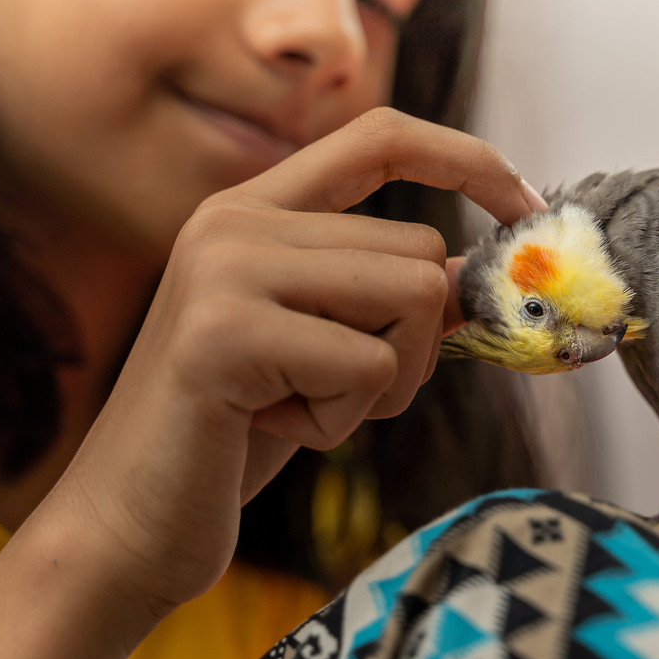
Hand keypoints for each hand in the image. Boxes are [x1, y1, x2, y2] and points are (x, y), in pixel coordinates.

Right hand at [58, 107, 545, 611]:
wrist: (131, 522)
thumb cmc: (237, 432)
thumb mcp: (327, 346)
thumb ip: (390, 296)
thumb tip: (485, 276)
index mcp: (256, 210)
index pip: (380, 136)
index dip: (467, 160)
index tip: (527, 205)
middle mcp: (234, 220)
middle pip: (421, 251)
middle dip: (411, 346)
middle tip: (335, 391)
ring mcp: (225, 268)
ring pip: (414, 297)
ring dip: (383, 383)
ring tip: (301, 407)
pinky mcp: (225, 334)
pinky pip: (372, 367)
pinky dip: (345, 421)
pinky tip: (275, 430)